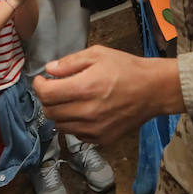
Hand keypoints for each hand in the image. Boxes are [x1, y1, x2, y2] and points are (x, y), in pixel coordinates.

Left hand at [33, 46, 180, 145]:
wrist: (153, 90)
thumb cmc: (127, 68)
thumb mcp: (98, 54)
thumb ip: (70, 62)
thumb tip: (49, 70)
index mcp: (85, 88)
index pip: (46, 94)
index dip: (38, 86)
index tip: (41, 80)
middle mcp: (87, 112)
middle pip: (49, 112)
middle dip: (47, 99)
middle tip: (55, 89)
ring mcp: (94, 129)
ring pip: (60, 125)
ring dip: (59, 112)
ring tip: (70, 100)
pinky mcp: (102, 139)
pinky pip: (76, 134)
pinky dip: (74, 124)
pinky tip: (84, 112)